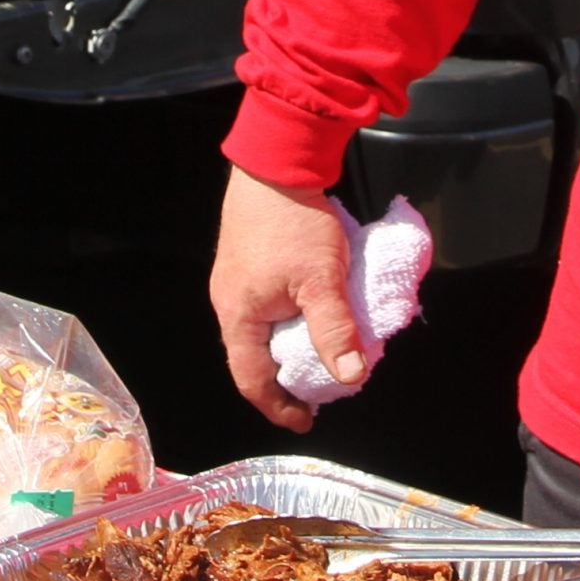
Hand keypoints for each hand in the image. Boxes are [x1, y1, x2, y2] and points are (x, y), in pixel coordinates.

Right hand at [211, 168, 361, 429]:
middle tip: (318, 389)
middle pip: (252, 357)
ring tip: (318, 354)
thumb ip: (335, 331)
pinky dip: (286, 320)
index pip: (252, 380)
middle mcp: (228, 301)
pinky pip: (263, 305)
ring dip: (287, 347)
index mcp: (238, 315)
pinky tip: (310, 314)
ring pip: (259, 330)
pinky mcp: (247, 260)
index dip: (279, 406)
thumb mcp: (322, 281)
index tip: (306, 420)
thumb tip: (351, 376)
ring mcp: (235, 279)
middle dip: (285, 379)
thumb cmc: (294, 222)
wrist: (276, 161)